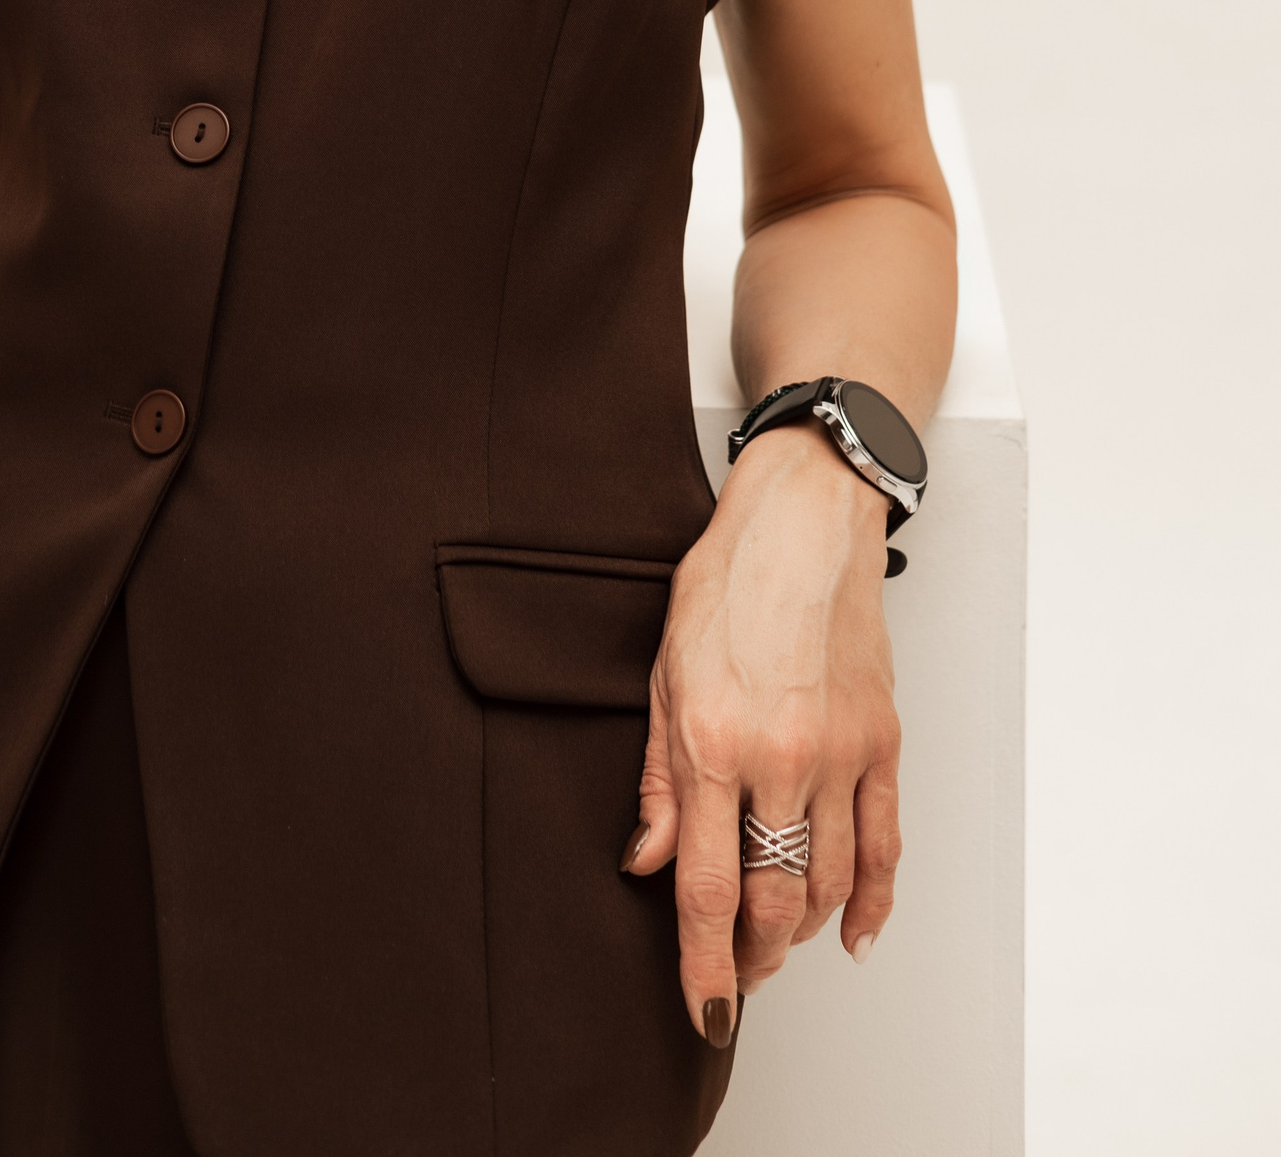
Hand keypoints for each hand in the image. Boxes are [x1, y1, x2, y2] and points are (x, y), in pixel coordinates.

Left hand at [623, 428, 902, 1043]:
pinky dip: (873, 902)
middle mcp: (781, 758)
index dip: (704, 964)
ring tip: (775, 948)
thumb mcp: (662, 670)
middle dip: (753, 956)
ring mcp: (840, 753)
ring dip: (802, 933)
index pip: (706, 887)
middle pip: (774, 899)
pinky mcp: (882, 741)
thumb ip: (656, 776)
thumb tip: (644, 860)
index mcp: (712, 742)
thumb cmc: (726, 579)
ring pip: (830, 884)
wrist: (803, 519)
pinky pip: (885, 845)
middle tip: (735, 977)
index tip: (704, 1010)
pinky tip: (854, 934)